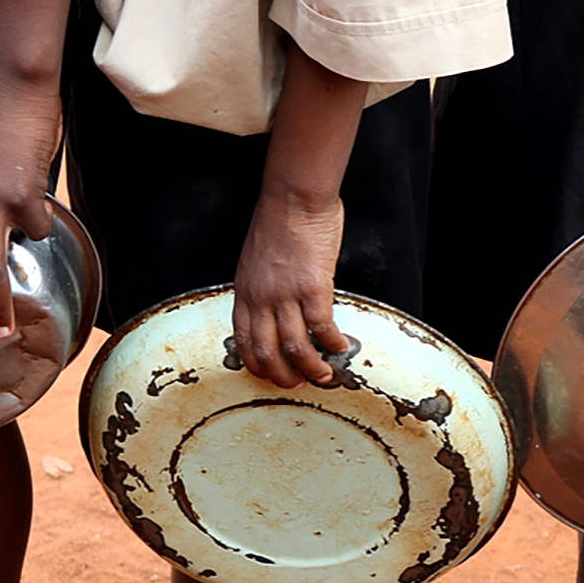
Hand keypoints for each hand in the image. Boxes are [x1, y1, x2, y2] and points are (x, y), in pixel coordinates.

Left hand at [232, 191, 345, 387]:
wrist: (294, 197)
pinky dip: (331, 343)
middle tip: (296, 385)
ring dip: (310, 368)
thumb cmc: (278, 220)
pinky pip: (321, 327)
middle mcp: (261, 297)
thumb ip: (261, 287)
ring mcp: (285, 294)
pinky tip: (339, 347)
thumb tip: (274, 309)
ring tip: (323, 376)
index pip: (243, 340)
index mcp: (245, 291)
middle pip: (266, 352)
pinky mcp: (312, 287)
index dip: (256, 364)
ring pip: (293, 347)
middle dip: (282, 376)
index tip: (269, 375)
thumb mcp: (255, 259)